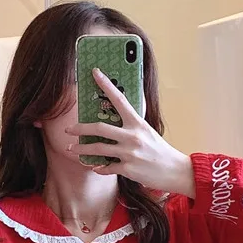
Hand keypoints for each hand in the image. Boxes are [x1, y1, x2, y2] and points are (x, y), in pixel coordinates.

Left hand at [64, 68, 194, 197]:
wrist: (174, 170)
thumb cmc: (159, 150)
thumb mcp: (147, 131)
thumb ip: (131, 124)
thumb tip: (115, 116)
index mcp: (137, 122)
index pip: (119, 99)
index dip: (106, 84)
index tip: (94, 72)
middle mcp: (132, 136)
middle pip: (99, 128)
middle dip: (80, 128)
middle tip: (68, 129)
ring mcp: (129, 153)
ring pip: (98, 149)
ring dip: (82, 149)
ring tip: (71, 149)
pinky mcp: (128, 169)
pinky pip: (107, 167)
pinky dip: (99, 168)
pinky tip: (95, 167)